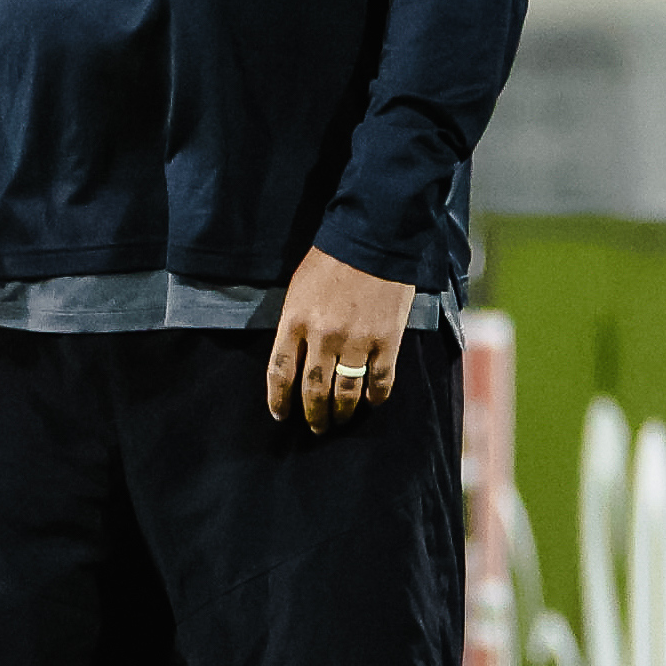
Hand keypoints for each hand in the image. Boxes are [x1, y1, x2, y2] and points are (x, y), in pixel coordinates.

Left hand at [266, 246, 415, 432]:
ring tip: (340, 421)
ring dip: (341, 412)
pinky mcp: (386, 340)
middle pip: (313, 389)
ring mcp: (356, 341)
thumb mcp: (298, 289)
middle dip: (313, 414)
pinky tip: (372, 403)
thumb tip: (297, 357)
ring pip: (346, 392)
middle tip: (316, 426)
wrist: (374, 239)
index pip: (280, 372)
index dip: (278, 400)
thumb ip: (294, 324)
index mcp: (295, 322)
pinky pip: (380, 380)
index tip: (280, 415)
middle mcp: (323, 337)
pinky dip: (375, 397)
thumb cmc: (331, 260)